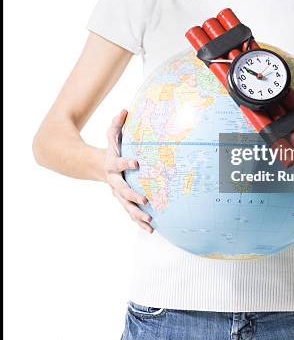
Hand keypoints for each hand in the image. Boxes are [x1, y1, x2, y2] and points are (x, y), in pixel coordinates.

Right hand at [103, 109, 153, 233]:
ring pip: (126, 206)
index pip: (118, 163)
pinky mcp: (123, 201)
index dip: (126, 162)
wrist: (97, 167)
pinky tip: (151, 229)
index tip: (136, 162)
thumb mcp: (112, 135)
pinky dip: (139, 222)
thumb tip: (125, 110)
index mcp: (112, 165)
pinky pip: (131, 213)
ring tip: (150, 220)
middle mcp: (114, 182)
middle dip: (133, 196)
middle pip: (122, 190)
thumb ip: (117, 124)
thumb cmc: (110, 149)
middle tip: (145, 199)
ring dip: (137, 214)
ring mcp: (117, 193)